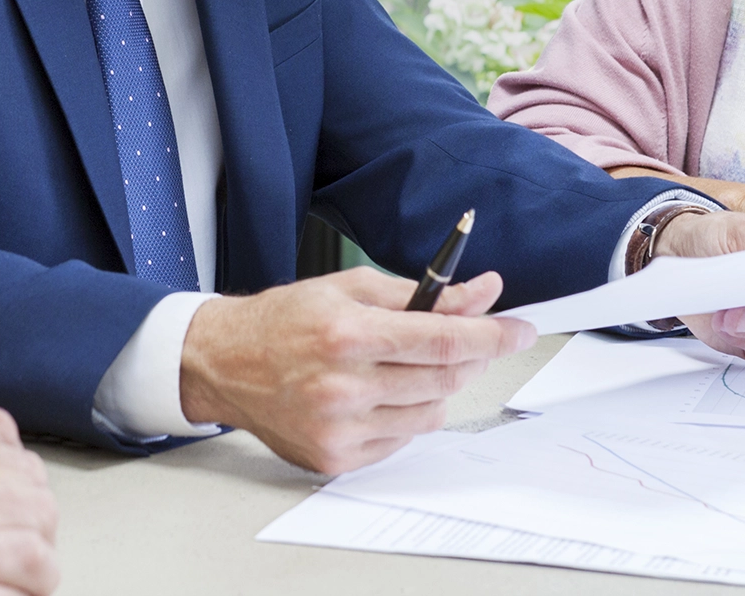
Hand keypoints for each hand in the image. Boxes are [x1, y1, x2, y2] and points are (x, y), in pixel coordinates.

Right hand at [179, 267, 534, 473]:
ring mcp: (338, 428)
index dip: (492, 334)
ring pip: (429, 413)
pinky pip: (401, 439)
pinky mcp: (334, 457)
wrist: (224, 362)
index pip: (443, 340)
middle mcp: (342, 385)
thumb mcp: (350, 288)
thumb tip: (481, 294)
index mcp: (346, 333)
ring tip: (405, 365)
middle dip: (470, 356)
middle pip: (444, 379)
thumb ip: (421, 295)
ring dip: (436, 387)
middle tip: (472, 339)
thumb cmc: (285, 319)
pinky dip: (405, 414)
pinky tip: (378, 393)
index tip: (520, 329)